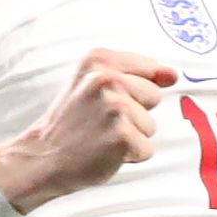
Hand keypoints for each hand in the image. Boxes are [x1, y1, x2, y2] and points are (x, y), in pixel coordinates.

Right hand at [0, 48, 173, 208]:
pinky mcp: (122, 135)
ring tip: (101, 136)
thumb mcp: (91, 81)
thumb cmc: (73, 120)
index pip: (150, 69)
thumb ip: (133, 72)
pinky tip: (104, 151)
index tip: (111, 101)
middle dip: (136, 113)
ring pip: (151, 125)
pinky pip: (147, 149)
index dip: (136, 90)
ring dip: (132, 136)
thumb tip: (173, 75)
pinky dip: (130, 156)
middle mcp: (106, 78)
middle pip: (154, 96)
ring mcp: (115, 107)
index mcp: (99, 59)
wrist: (43, 155)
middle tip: (102, 122)